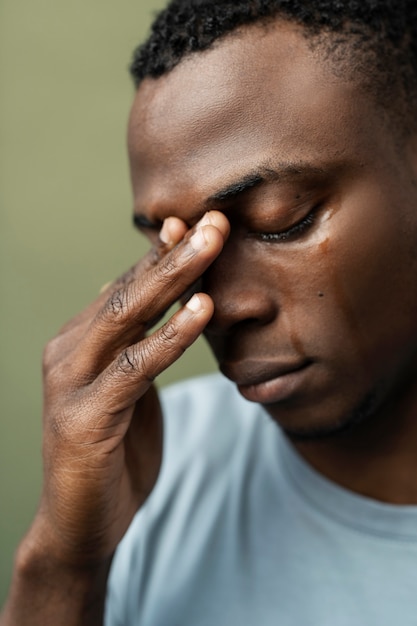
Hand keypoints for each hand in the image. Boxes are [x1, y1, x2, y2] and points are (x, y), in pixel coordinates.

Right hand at [33, 210, 228, 566]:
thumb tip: (147, 303)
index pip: (128, 287)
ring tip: (212, 244)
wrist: (80, 523)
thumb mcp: (126, 390)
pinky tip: (201, 310)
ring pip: (128, 317)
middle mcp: (68, 351)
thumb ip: (133, 346)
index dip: (165, 255)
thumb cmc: (112, 453)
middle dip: (175, 253)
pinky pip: (135, 368)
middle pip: (129, 291)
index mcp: (80, 341)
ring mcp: (70, 381)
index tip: (203, 223)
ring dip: (175, 279)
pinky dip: (170, 337)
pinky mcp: (83, 416)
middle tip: (215, 219)